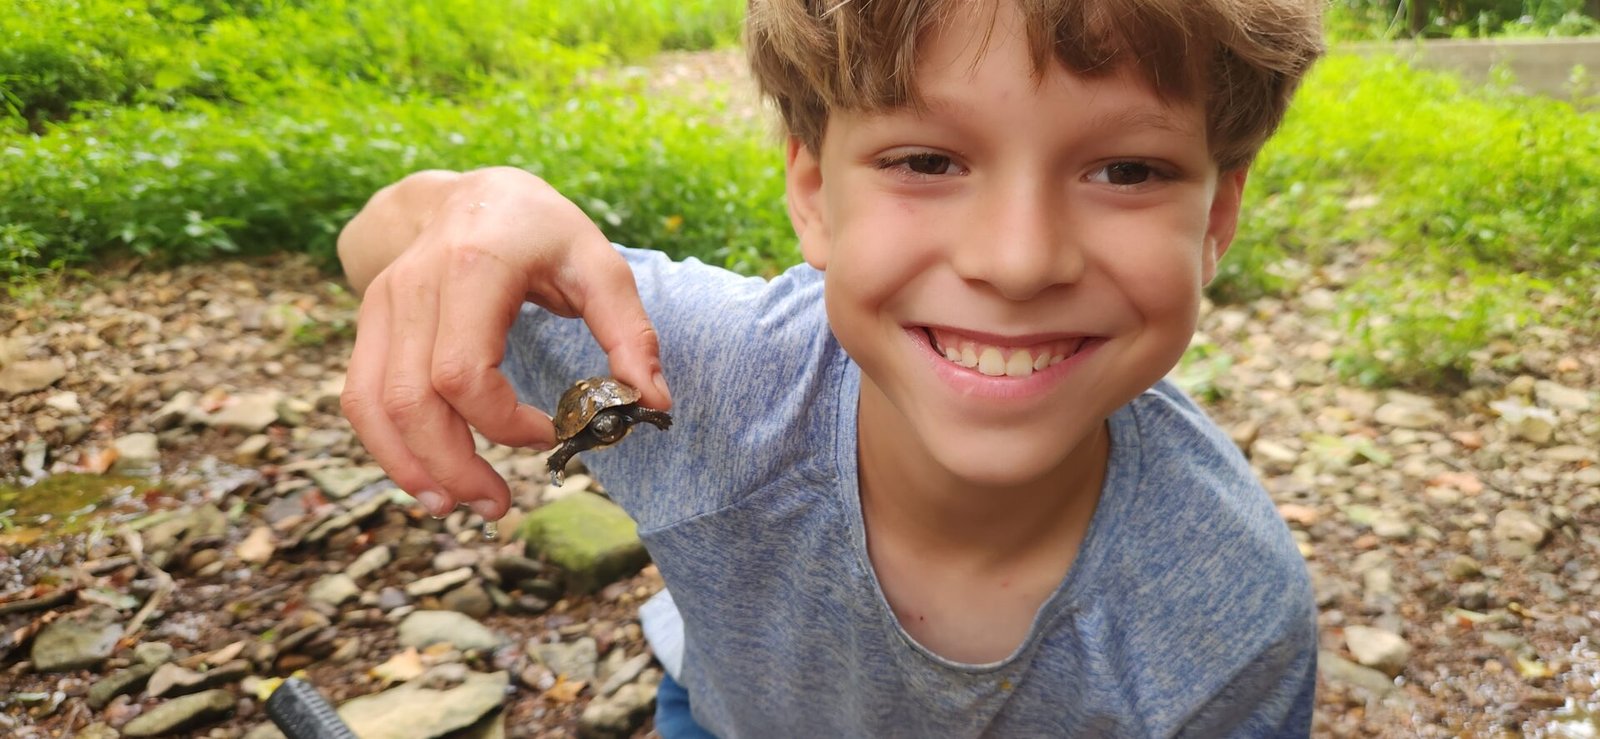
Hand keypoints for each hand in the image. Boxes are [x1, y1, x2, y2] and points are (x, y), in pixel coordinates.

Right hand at [338, 167, 671, 518]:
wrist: (474, 194)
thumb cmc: (542, 231)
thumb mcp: (599, 264)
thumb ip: (628, 333)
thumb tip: (653, 403)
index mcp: (473, 268)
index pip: (462, 373)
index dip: (502, 422)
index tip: (550, 432)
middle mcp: (414, 287)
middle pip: (412, 401)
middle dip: (452, 467)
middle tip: (498, 506)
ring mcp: (381, 305)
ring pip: (373, 406)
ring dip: (411, 468)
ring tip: (457, 506)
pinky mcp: (369, 324)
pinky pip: (360, 397)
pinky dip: (387, 446)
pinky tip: (425, 478)